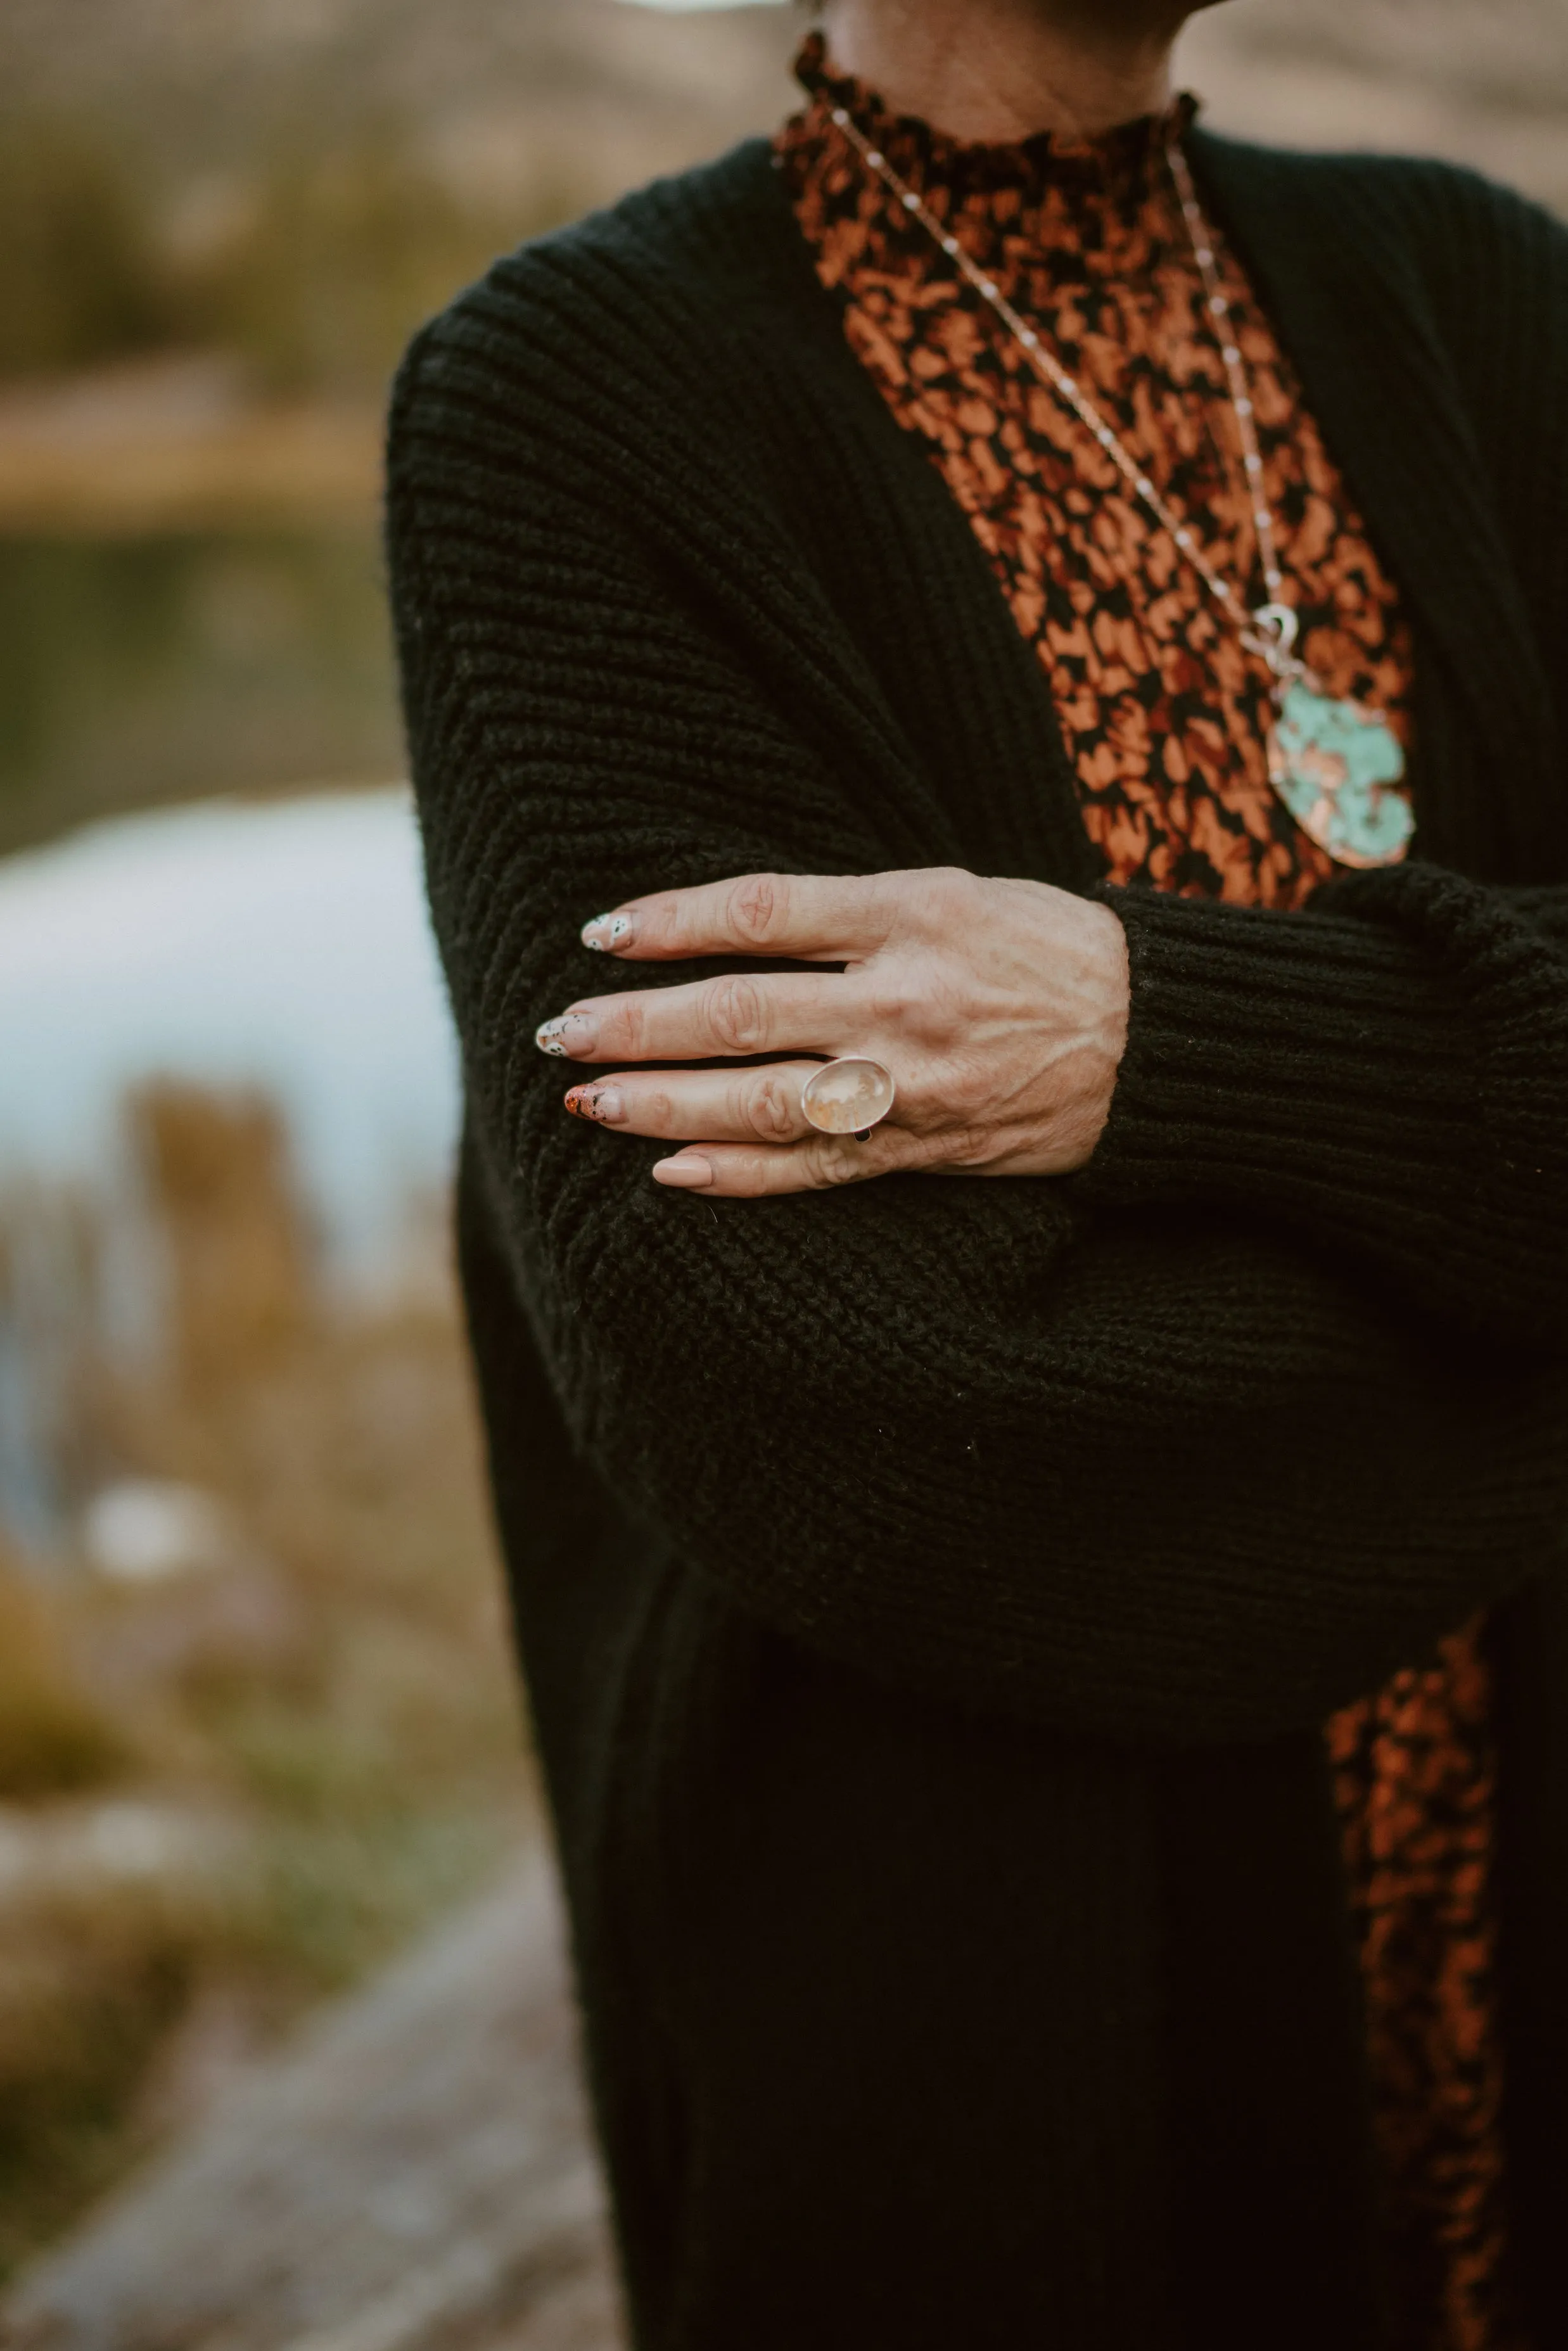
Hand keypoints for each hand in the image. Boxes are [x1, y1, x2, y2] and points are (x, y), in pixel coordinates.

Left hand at [535, 868, 1128, 1197]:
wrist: (1149, 1039)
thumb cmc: (1044, 949)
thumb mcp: (954, 892)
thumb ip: (847, 911)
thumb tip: (725, 926)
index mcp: (912, 913)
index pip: (764, 912)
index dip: (674, 921)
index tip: (602, 932)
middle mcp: (904, 998)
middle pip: (743, 1011)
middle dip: (639, 1024)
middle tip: (562, 1032)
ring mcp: (911, 1082)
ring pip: (764, 1100)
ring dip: (665, 1104)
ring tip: (591, 1102)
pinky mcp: (924, 1149)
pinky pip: (816, 1168)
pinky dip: (740, 1172)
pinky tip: (673, 1170)